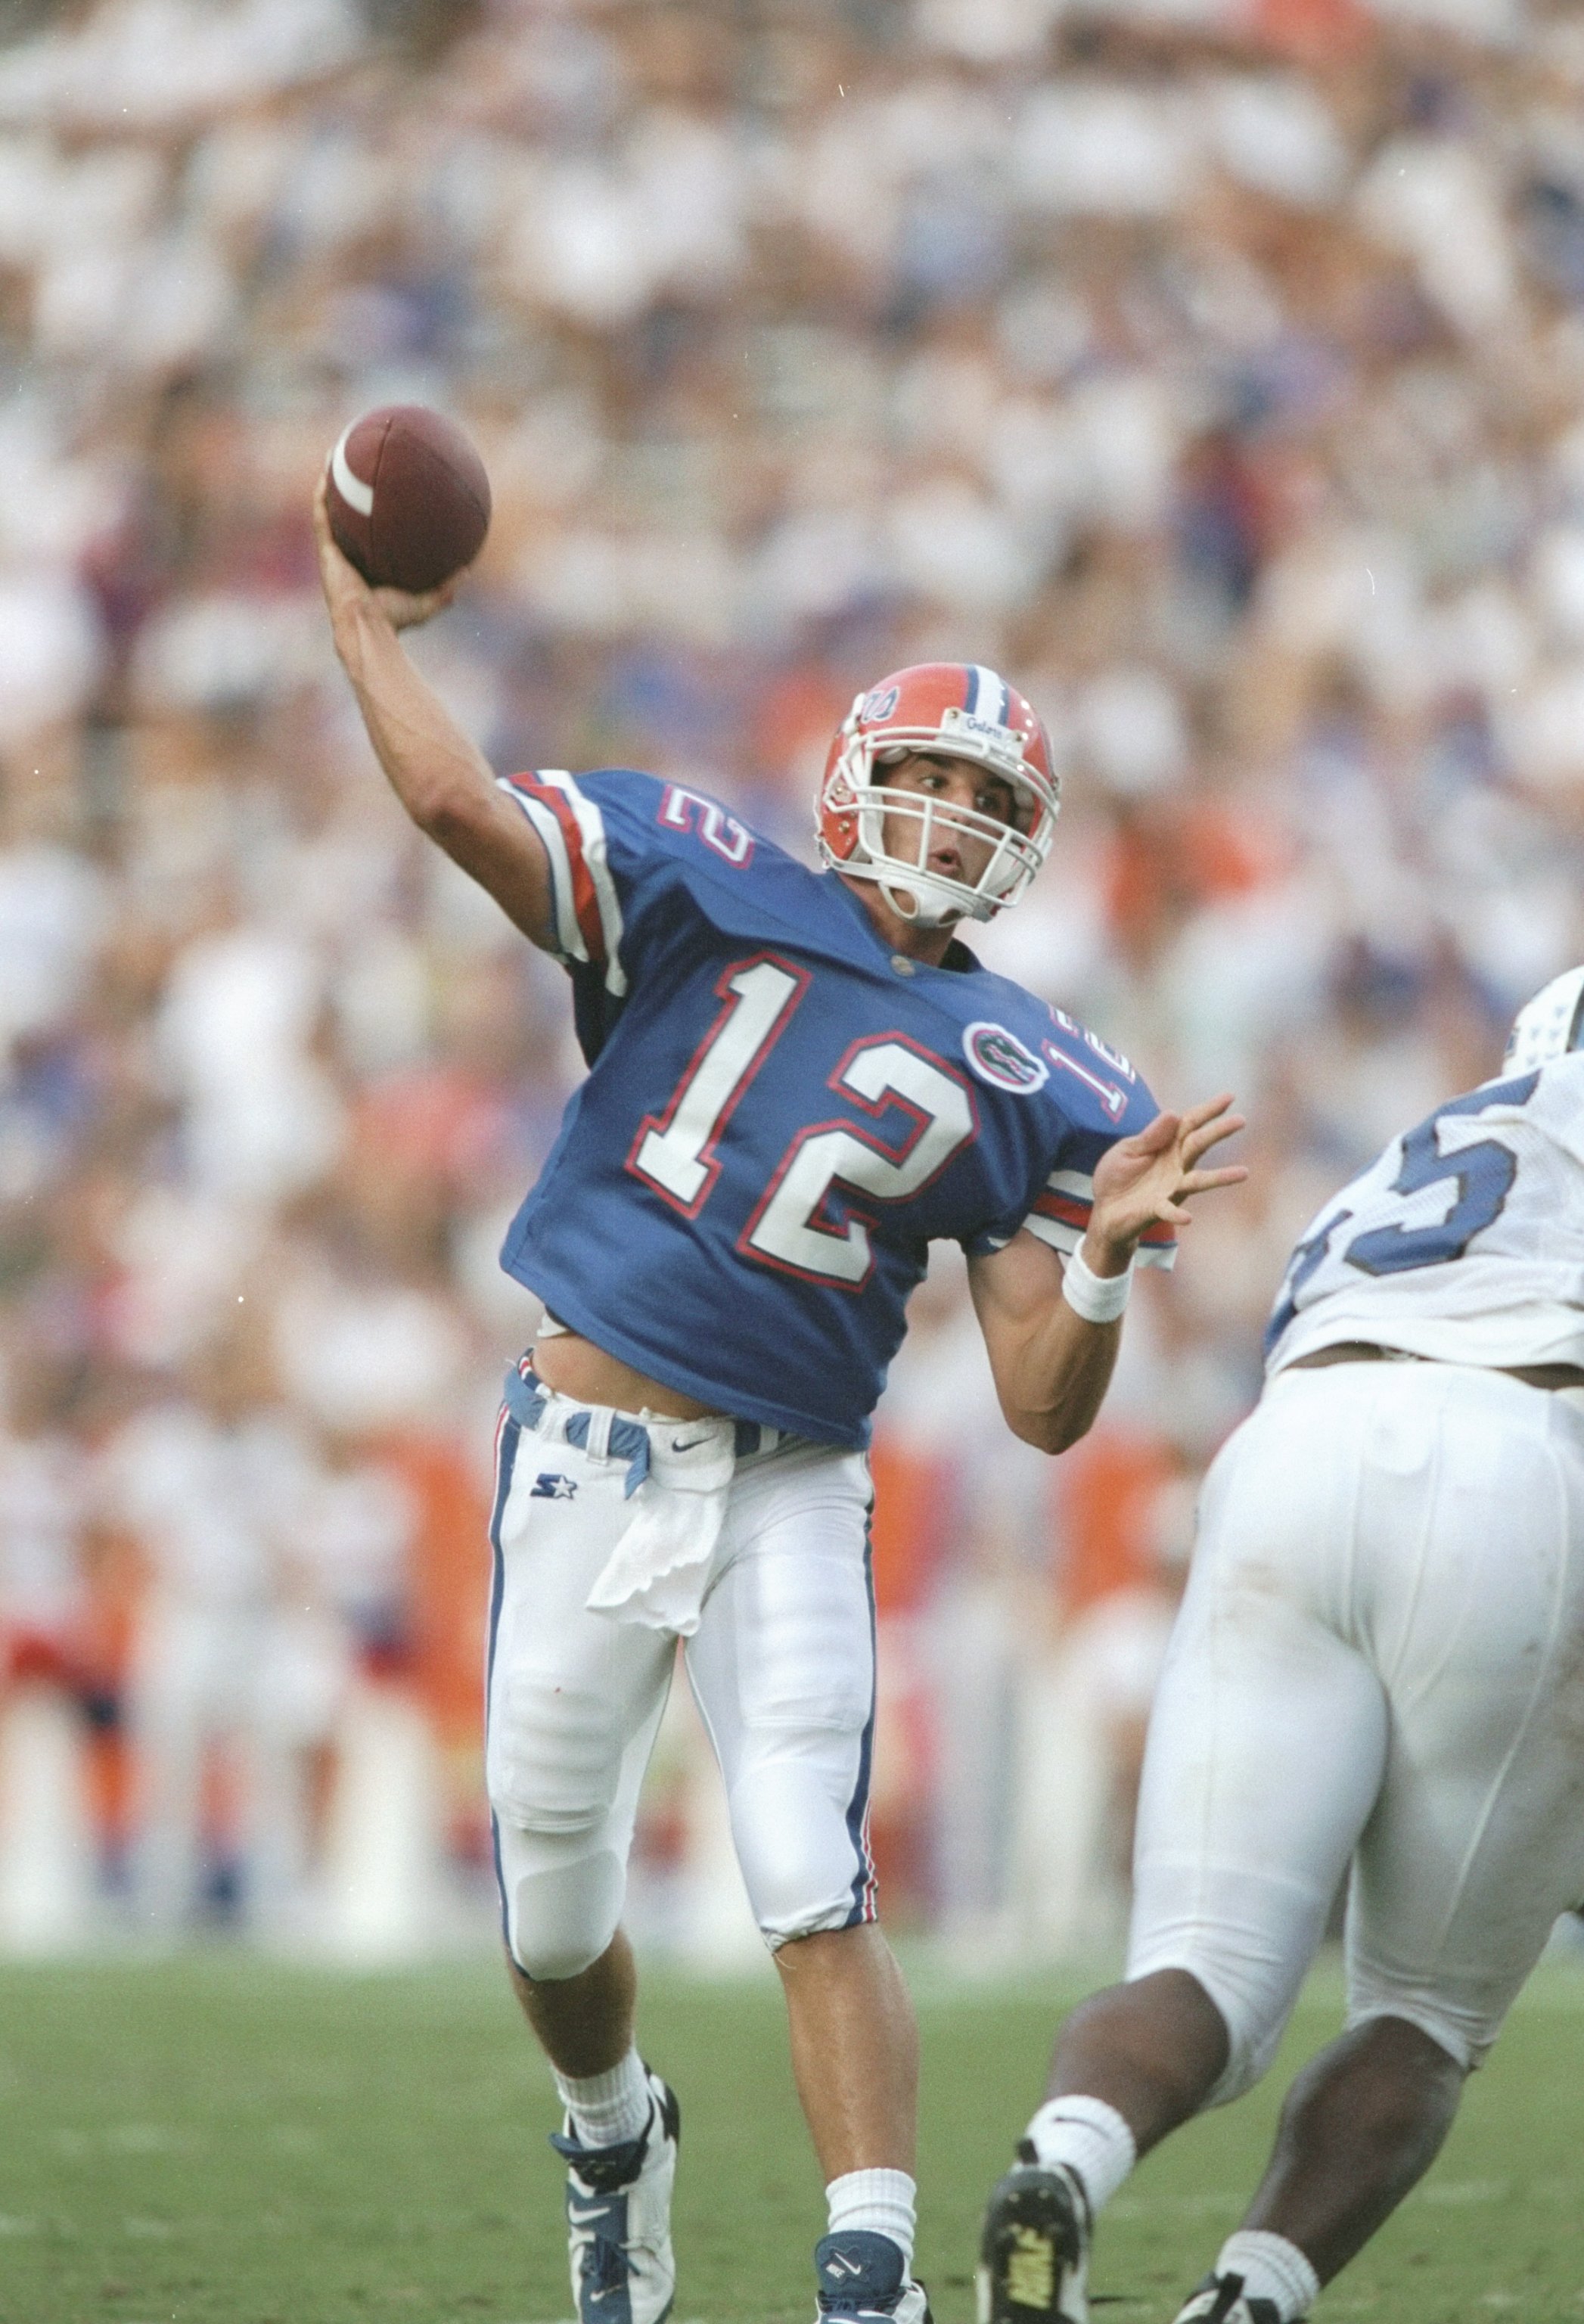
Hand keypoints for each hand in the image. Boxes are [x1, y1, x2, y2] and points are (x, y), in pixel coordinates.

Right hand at [312, 469, 460, 637]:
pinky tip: (327, 469)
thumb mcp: (427, 601)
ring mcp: (334, 552)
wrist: (367, 628)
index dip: (371, 512)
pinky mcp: (325, 550)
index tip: (380, 490)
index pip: (368, 532)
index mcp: (366, 564)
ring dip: (330, 480)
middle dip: (349, 488)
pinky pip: (322, 514)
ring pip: (329, 508)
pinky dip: (322, 492)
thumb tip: (469, 569)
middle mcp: (348, 555)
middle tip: (358, 462)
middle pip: (347, 514)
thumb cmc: (395, 620)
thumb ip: (447, 587)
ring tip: (335, 453)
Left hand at [1084, 1092, 1246, 1272]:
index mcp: (1167, 1145)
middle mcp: (1176, 1165)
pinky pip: (1169, 1210)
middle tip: (1241, 1120)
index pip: (1190, 1123)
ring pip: (1198, 1180)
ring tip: (1244, 1173)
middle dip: (1218, 1132)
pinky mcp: (1157, 1209)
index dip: (1208, 1110)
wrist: (1104, 1210)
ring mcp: (1170, 1188)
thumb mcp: (1127, 1150)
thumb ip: (1150, 1136)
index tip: (1229, 1097)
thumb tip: (1173, 1113)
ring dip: (1220, 1177)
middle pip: (1199, 1144)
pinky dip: (1177, 1214)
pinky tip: (1188, 1218)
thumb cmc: (1118, 1176)